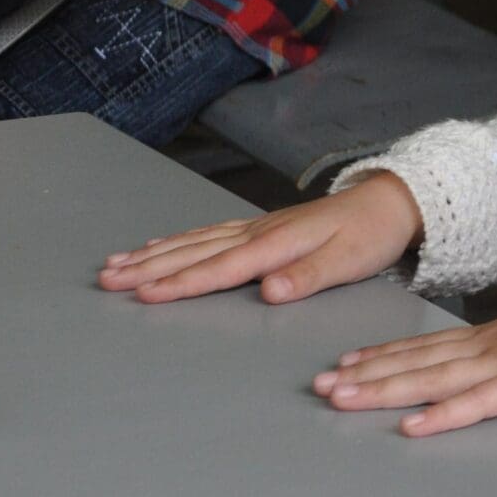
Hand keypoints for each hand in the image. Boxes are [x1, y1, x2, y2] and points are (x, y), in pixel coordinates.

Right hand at [96, 172, 422, 302]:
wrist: (389, 203)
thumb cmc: (371, 235)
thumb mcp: (350, 261)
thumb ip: (307, 277)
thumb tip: (269, 292)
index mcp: (277, 243)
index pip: (221, 267)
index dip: (182, 282)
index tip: (145, 293)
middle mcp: (259, 232)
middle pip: (194, 252)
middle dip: (149, 267)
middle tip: (107, 280)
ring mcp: (257, 226)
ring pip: (194, 241)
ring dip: (153, 254)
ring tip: (116, 266)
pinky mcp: (260, 227)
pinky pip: (208, 233)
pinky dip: (177, 240)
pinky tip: (157, 246)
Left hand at [312, 311, 496, 435]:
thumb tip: (466, 367)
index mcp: (488, 339)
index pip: (424, 346)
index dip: (381, 355)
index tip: (342, 364)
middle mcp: (488, 347)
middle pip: (417, 362)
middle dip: (366, 376)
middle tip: (321, 388)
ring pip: (434, 379)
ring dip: (386, 391)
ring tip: (345, 400)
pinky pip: (479, 404)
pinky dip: (444, 415)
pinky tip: (413, 427)